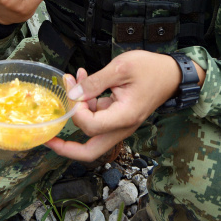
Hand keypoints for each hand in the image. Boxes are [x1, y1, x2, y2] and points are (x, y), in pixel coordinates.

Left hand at [45, 51, 187, 161]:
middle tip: (48, 140)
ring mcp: (121, 125)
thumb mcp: (121, 68)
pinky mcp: (119, 118)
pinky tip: (82, 80)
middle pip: (90, 151)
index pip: (91, 126)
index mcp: (124, 117)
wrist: (173, 73)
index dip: (76, 110)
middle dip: (66, 147)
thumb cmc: (151, 69)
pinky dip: (87, 103)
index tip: (73, 88)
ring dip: (77, 111)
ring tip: (72, 79)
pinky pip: (98, 118)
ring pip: (92, 133)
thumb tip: (73, 94)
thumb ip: (94, 83)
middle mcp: (122, 127)